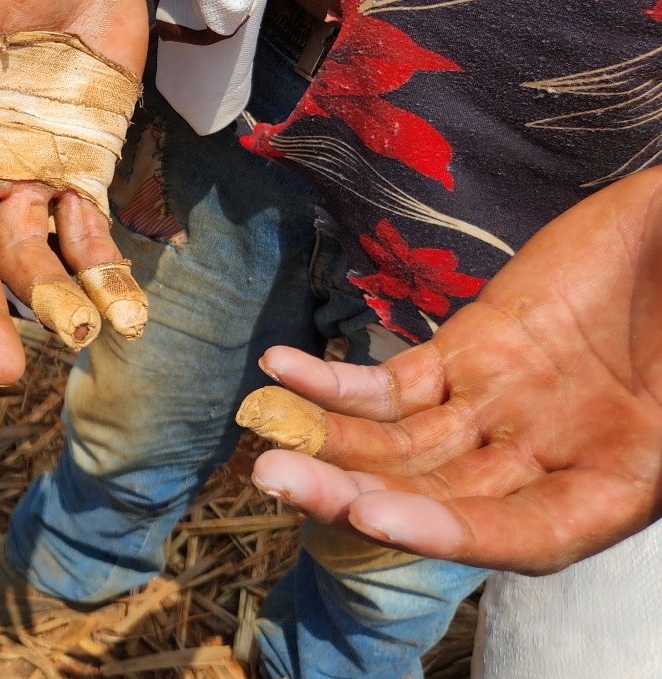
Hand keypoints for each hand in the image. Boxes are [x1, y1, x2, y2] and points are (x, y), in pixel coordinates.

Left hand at [249, 169, 661, 573]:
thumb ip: (659, 421)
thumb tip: (648, 434)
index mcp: (619, 485)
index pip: (523, 536)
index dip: (450, 532)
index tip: (375, 517)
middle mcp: (550, 459)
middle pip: (438, 496)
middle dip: (353, 493)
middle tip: (274, 478)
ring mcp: (502, 403)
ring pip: (402, 442)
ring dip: (327, 440)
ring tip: (262, 426)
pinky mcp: (470, 348)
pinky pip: (393, 378)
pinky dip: (334, 379)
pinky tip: (281, 370)